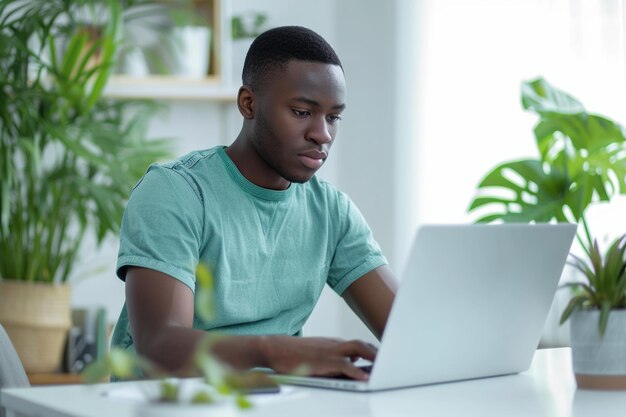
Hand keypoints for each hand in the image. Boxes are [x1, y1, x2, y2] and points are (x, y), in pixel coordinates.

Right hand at [259, 336, 375, 379]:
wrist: (274, 347)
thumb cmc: (293, 353)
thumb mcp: (317, 353)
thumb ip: (334, 357)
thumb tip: (352, 364)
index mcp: (333, 343)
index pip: (359, 345)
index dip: (373, 351)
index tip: (384, 359)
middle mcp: (334, 344)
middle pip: (362, 344)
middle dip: (377, 353)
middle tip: (390, 363)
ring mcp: (329, 350)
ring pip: (358, 348)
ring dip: (373, 357)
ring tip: (384, 368)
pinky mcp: (322, 360)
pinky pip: (344, 364)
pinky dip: (356, 370)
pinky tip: (364, 378)